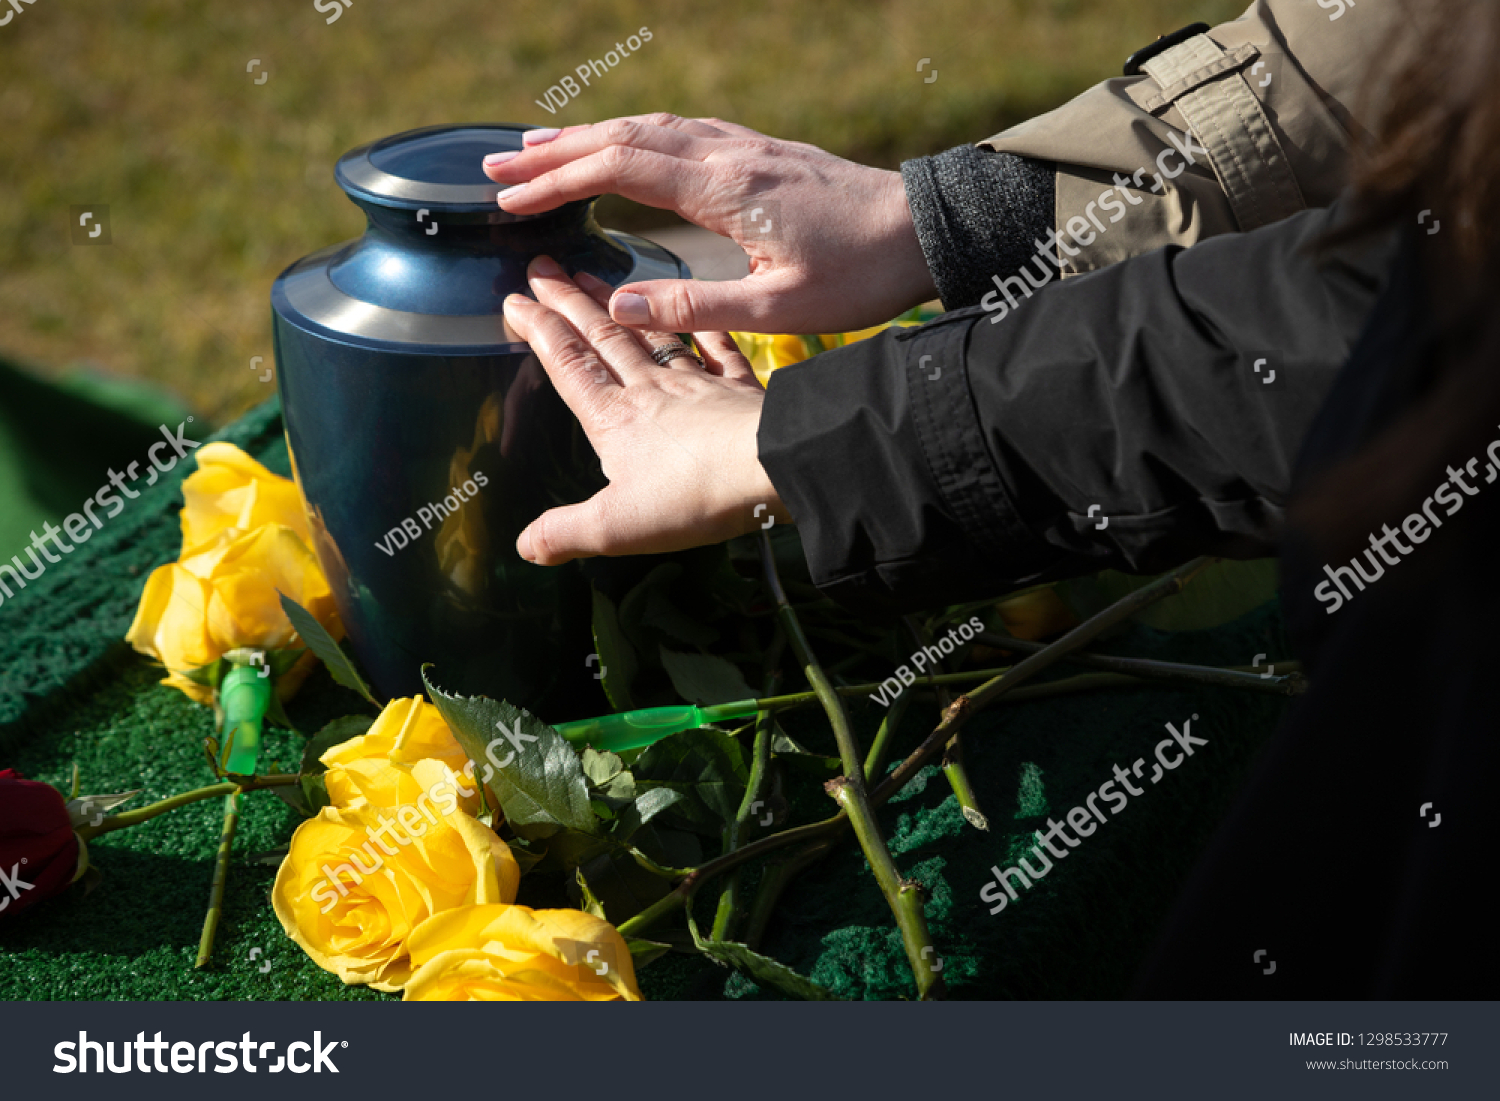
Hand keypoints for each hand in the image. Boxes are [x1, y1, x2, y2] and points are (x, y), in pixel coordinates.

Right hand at [484, 115, 935, 335]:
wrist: (927, 230)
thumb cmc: (860, 274)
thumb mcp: (778, 308)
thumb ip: (695, 306)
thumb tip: (618, 307)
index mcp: (724, 189)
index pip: (620, 169)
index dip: (558, 181)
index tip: (510, 198)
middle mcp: (728, 155)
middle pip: (624, 137)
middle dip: (555, 151)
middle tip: (496, 166)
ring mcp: (746, 147)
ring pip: (651, 128)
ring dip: (591, 136)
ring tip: (540, 149)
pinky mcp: (762, 153)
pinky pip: (682, 132)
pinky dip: (635, 136)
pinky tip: (624, 147)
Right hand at [501, 255, 792, 565]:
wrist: (773, 466)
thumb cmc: (695, 495)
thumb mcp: (617, 527)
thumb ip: (566, 533)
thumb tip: (525, 547)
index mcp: (614, 418)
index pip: (567, 363)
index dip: (537, 330)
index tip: (514, 300)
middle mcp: (651, 389)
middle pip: (601, 337)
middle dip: (567, 301)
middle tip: (543, 268)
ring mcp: (698, 384)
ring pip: (649, 335)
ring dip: (618, 304)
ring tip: (593, 277)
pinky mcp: (740, 388)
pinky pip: (717, 348)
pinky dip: (702, 328)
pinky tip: (693, 314)